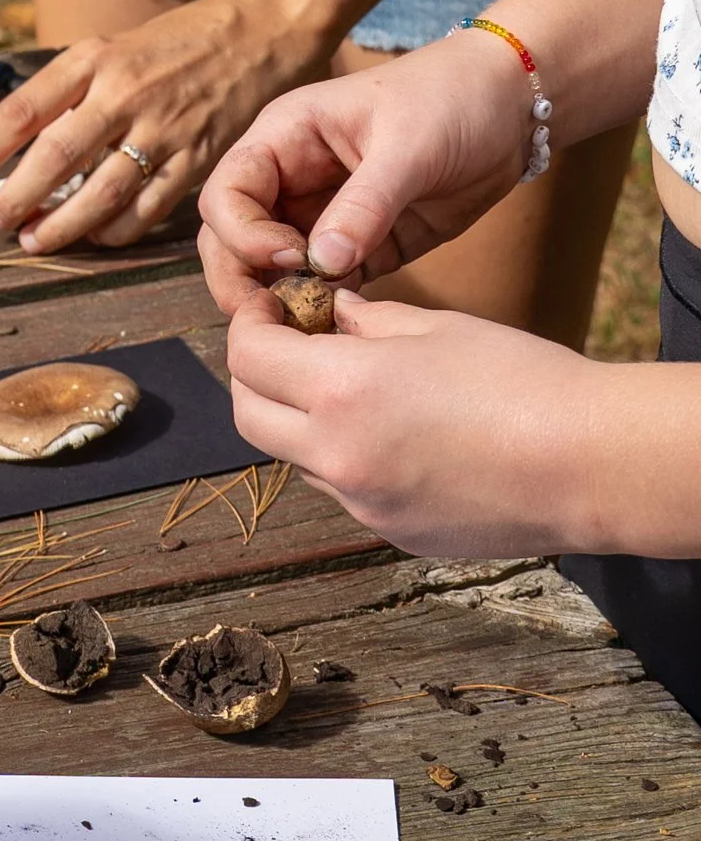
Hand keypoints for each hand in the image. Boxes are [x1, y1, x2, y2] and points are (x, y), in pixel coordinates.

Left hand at [0, 0, 325, 249]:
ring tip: (33, 239)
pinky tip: (93, 238)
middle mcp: (124, 92)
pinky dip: (114, 231)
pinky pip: (146, 209)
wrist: (256, 33)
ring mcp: (163, 128)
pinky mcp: (196, 159)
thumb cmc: (170, 47)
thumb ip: (65, 94)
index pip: (20, 112)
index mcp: (92, 60)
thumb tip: (9, 150)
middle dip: (17, 198)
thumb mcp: (108, 50)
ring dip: (60, 225)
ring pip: (100, 192)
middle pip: (55, 156)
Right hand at [198, 31, 532, 313]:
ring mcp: (317, 217)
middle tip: (272, 315)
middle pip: (229, 239)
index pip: (227, 194)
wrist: (515, 107)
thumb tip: (322, 263)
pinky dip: (318, 308)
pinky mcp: (355, 249)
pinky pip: (317, 286)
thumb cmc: (454, 98)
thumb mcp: (410, 145)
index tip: (289, 255)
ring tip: (306, 322)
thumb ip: (365, 205)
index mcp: (284, 139)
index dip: (242, 231)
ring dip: (276, 299)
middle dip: (241, 278)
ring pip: (266, 270)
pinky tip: (337, 321)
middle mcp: (288, 180)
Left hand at [226, 288, 604, 555]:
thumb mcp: (438, 329)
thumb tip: (327, 312)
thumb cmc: (524, 382)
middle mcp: (334, 452)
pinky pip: (341, 491)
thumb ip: (368, 321)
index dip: (249, 326)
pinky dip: (345, 460)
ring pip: (293, 456)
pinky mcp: (385, 530)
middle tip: (284, 348)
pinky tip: (395, 438)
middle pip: (248, 415)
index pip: (248, 357)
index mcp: (340, 390)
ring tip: (350, 393)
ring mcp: (357, 501)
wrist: (592, 464)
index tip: (266, 310)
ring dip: (300, 421)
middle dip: (253, 377)